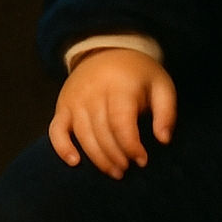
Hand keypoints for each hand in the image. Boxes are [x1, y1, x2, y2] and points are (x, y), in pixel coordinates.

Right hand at [47, 48, 176, 178]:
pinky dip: (62, 149)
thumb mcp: (160, 84)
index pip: (121, 123)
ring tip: (114, 170)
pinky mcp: (62, 106)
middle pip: (102, 133)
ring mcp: (75, 99)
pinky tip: (75, 162)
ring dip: (98, 159)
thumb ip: (166, 111)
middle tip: (127, 169)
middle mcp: (94, 92)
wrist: (106, 51)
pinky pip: (56, 131)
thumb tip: (164, 140)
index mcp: (120, 85)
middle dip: (116, 157)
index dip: (131, 146)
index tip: (142, 160)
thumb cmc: (138, 74)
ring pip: (83, 136)